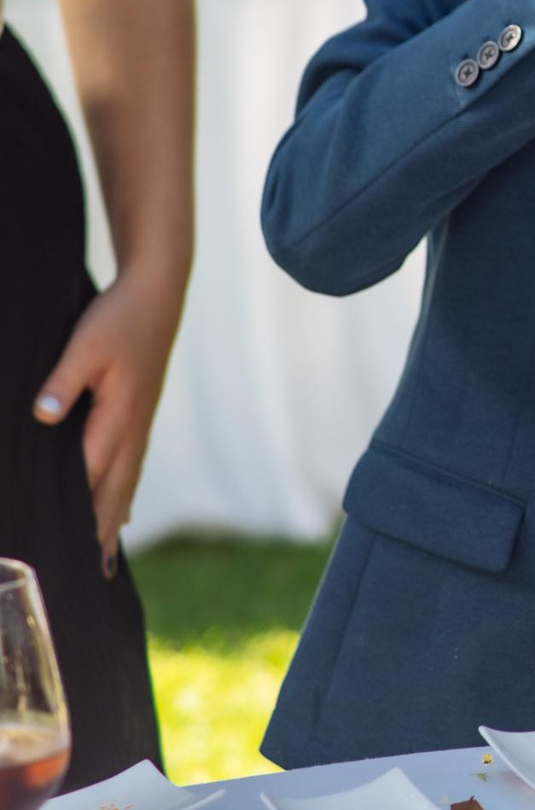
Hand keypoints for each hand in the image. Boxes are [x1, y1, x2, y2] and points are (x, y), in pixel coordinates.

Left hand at [33, 267, 183, 569]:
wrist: (158, 292)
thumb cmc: (118, 318)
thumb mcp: (84, 345)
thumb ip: (63, 382)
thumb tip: (44, 417)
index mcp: (117, 416)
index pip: (92, 476)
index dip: (79, 514)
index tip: (66, 550)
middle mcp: (133, 427)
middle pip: (116, 490)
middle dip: (102, 531)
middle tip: (93, 573)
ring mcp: (141, 421)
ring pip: (127, 480)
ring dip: (114, 518)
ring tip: (106, 555)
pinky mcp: (140, 413)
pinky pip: (132, 464)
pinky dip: (125, 492)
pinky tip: (121, 506)